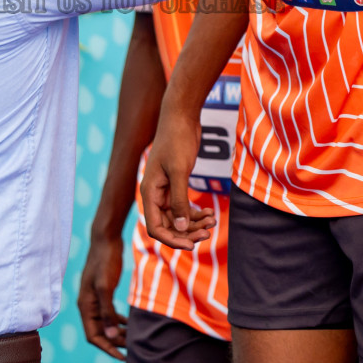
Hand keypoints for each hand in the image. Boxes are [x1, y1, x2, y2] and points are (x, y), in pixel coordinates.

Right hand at [77, 232, 127, 359]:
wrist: (106, 238)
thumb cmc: (105, 260)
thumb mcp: (105, 287)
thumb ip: (107, 312)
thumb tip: (111, 336)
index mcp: (85, 306)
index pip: (93, 336)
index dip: (107, 348)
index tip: (123, 357)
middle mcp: (88, 305)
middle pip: (99, 332)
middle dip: (114, 342)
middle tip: (133, 348)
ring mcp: (95, 298)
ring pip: (105, 323)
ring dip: (117, 332)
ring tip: (133, 338)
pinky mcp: (103, 292)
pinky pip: (108, 313)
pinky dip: (117, 320)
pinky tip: (129, 323)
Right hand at [139, 110, 214, 249]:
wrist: (181, 117)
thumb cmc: (177, 140)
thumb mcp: (179, 171)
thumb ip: (178, 201)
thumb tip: (181, 228)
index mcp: (149, 192)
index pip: (155, 228)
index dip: (172, 239)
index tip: (192, 244)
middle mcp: (155, 194)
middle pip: (168, 226)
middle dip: (187, 232)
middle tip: (208, 232)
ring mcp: (165, 190)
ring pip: (178, 218)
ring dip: (195, 223)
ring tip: (213, 221)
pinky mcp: (176, 185)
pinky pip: (184, 207)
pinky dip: (197, 213)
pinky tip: (211, 214)